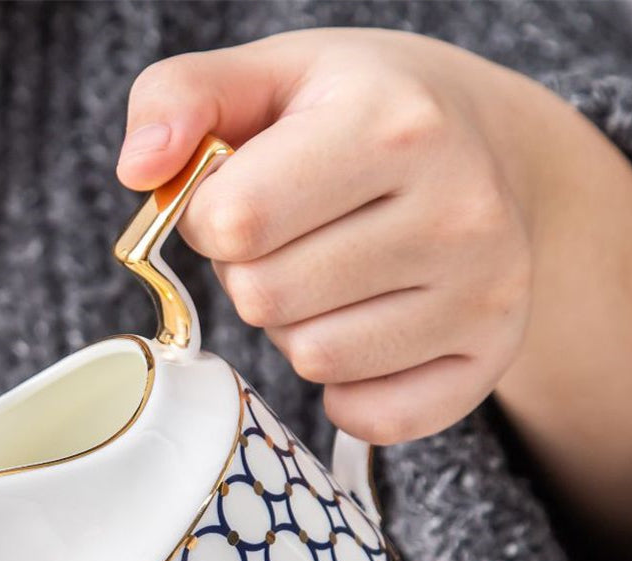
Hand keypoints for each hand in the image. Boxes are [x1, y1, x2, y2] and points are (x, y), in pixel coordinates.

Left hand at [118, 29, 547, 444]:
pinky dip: (350, 387)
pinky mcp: (493, 356)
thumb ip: (175, 98)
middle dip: (254, 272)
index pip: (234, 221)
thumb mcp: (268, 72)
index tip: (244, 191)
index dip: (212, 216)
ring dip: (298, 326)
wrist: (493, 142)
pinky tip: (369, 325)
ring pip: (313, 360)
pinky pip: (373, 416)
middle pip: (265, 299)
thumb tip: (138, 168)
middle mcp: (456, 208)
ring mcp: (484, 289)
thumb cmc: (361, 110)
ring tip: (336, 269)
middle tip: (296, 234)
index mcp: (392, 124)